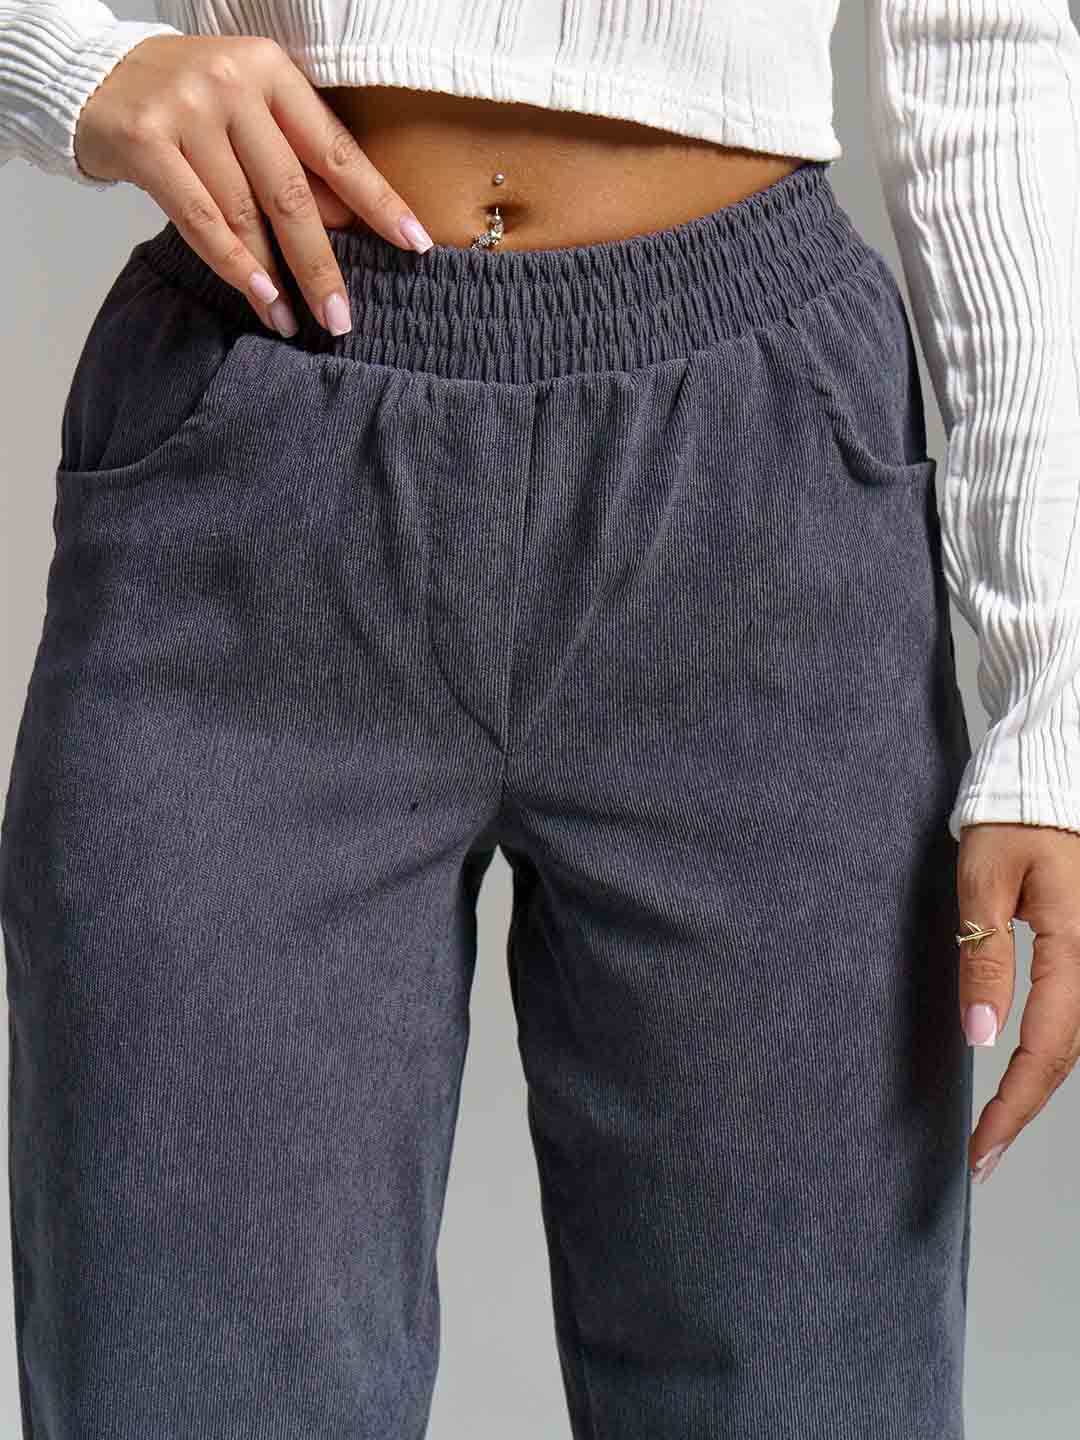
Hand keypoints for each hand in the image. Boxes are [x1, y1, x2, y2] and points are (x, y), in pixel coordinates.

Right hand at [73, 34, 434, 337]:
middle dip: (322, 265)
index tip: (415, 245)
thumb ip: (292, 160)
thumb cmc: (186, 103)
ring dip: (274, 277)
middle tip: (342, 318)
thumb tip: (348, 227)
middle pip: (292, 193)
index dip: (378, 202)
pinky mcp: (146, 139)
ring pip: (245, 212)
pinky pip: (198, 217)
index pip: (336, 150)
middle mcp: (233, 82)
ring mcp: (186, 108)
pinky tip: (258, 295)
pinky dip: (231, 263)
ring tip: (292, 321)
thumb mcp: (249, 113)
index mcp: (272, 71)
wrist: (90, 74)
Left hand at [956, 821, 1079, 1183]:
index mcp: (1076, 945)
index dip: (1013, 1105)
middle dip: (1023, 1110)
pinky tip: (1025, 1076)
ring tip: (997, 1126)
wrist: (1051, 780)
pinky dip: (1052, 1051)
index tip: (981, 1148)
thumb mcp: (984, 882)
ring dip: (1038, 1086)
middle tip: (983, 1155)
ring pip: (1076, 1041)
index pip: (1045, 1048)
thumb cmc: (1015, 820)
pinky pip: (1079, 1015)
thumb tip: (981, 1035)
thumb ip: (984, 957)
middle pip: (1067, 1057)